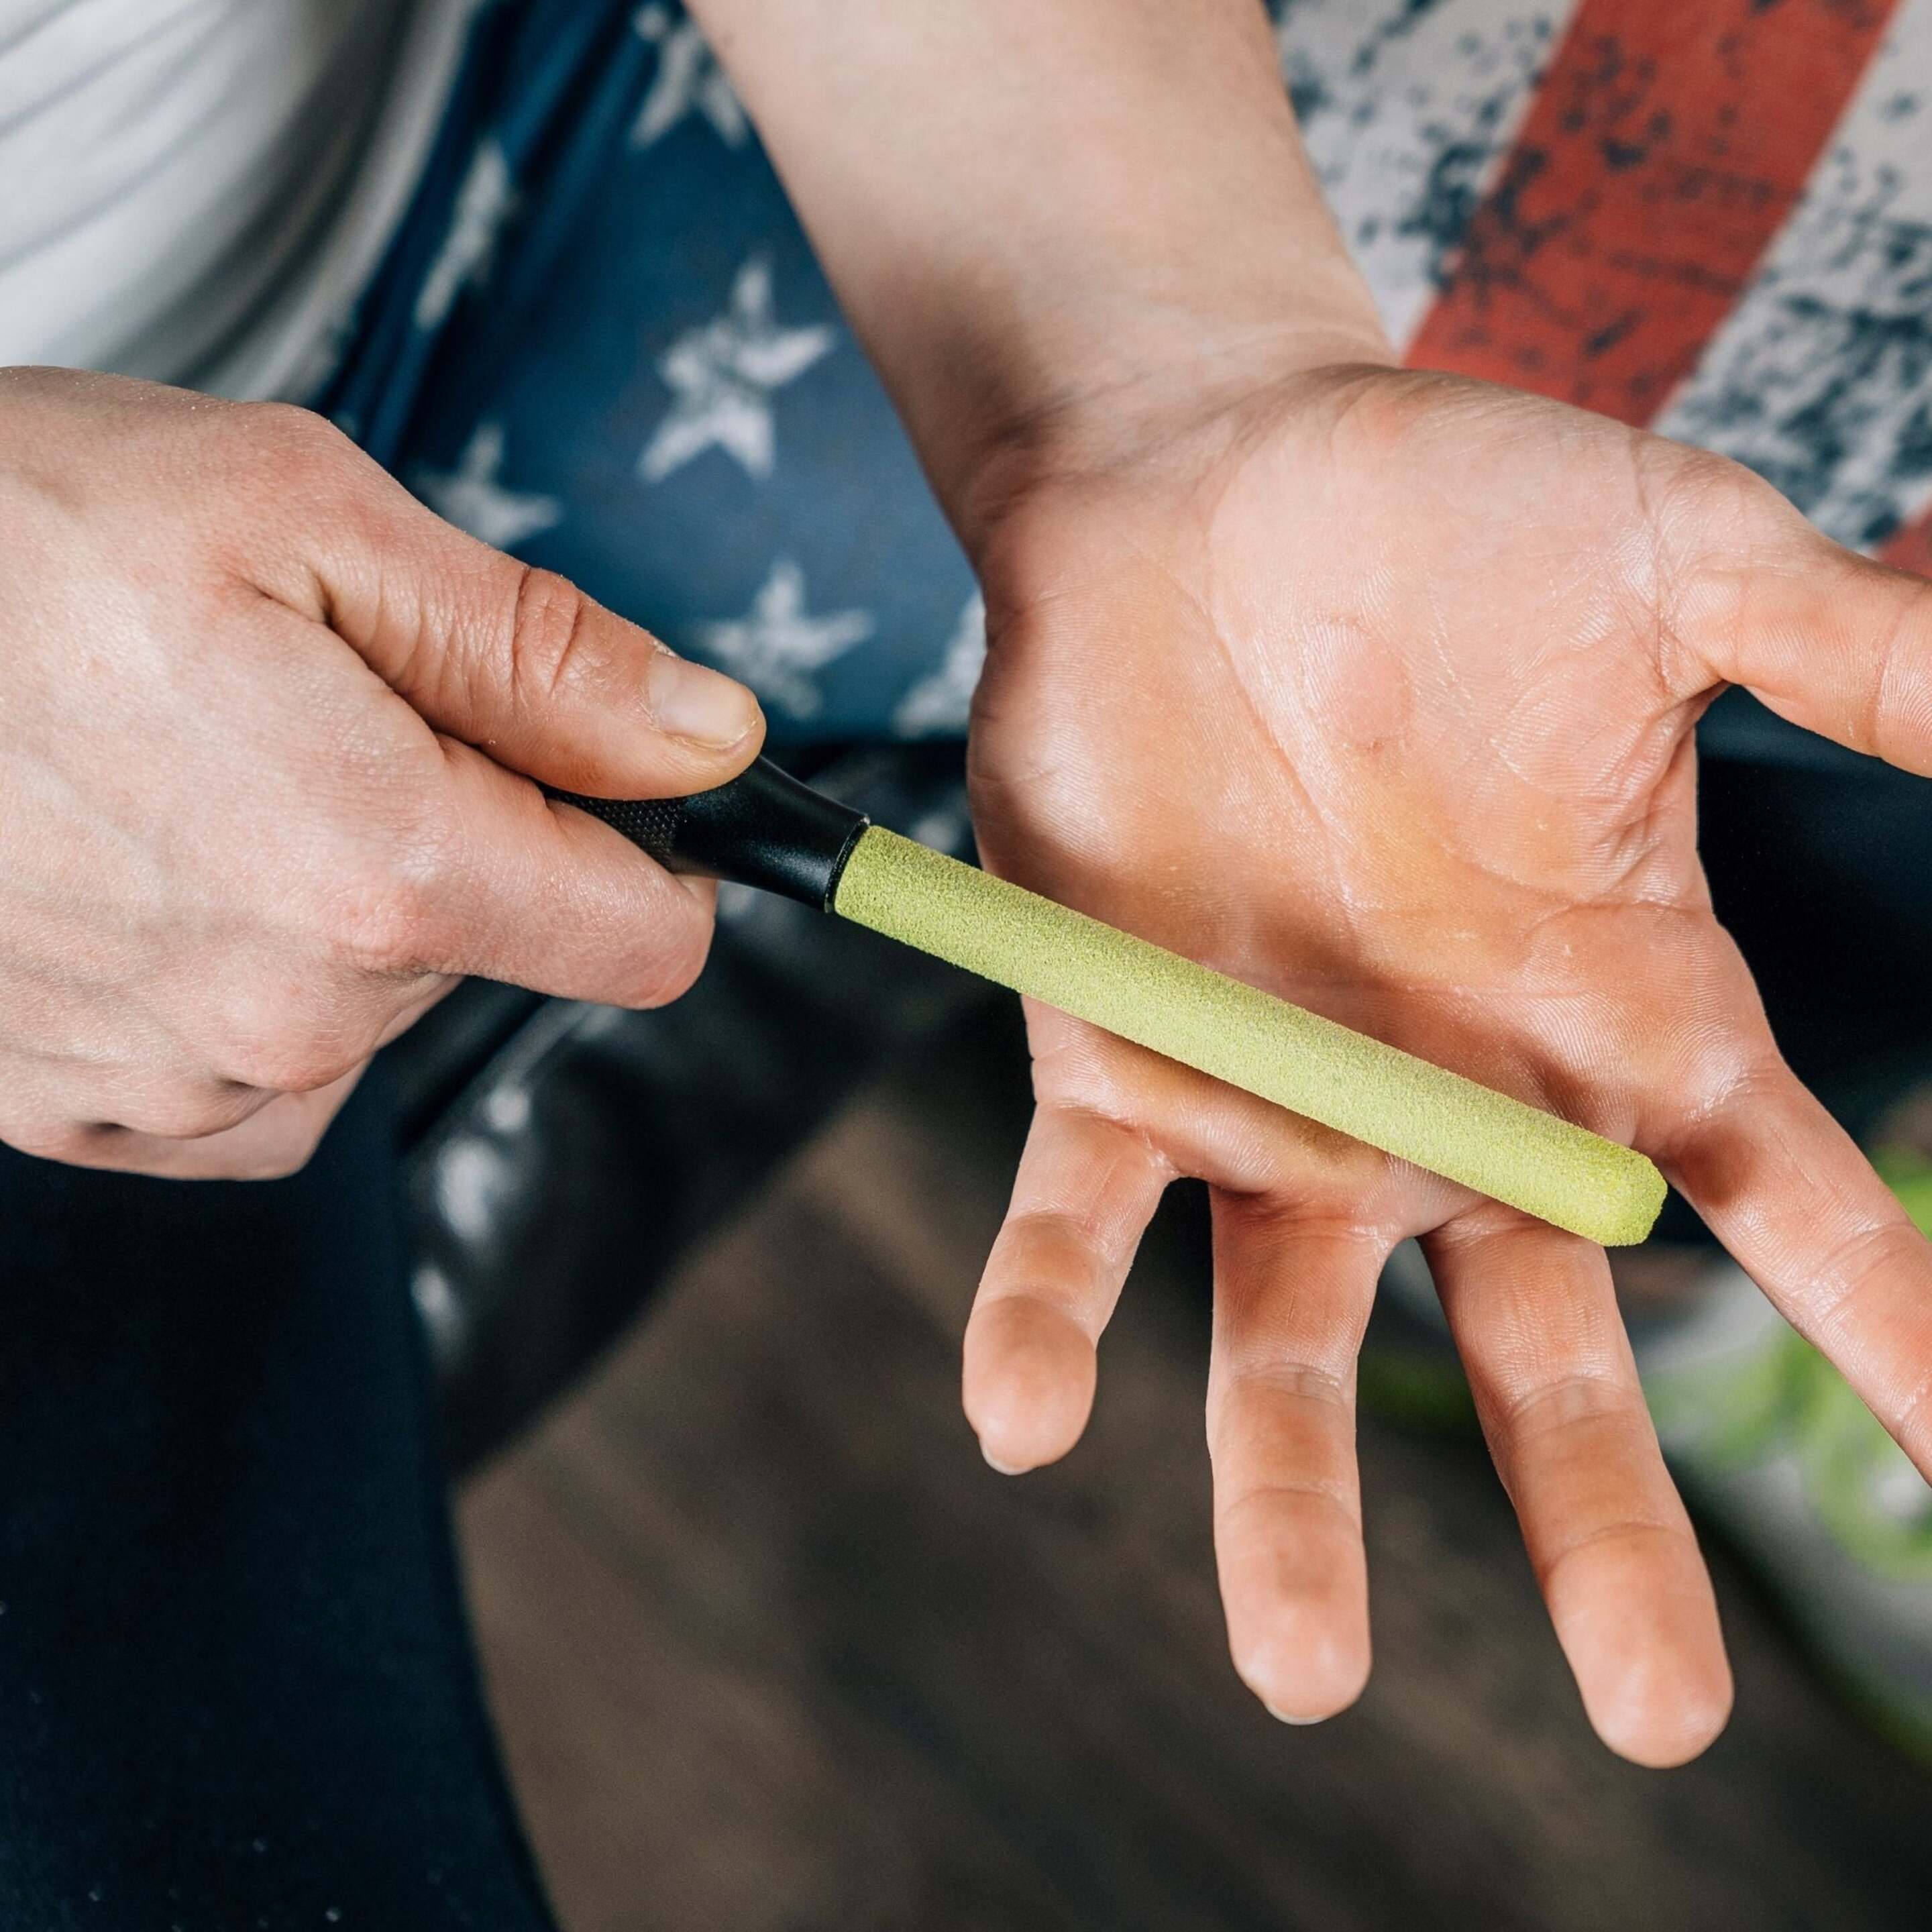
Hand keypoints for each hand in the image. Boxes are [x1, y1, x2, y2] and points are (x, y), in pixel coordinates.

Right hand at [0, 369, 762, 1177]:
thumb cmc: (5, 531)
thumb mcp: (307, 519)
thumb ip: (540, 654)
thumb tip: (715, 741)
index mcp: (379, 872)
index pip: (646, 942)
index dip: (657, 853)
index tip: (610, 784)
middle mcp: (287, 1015)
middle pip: (501, 954)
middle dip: (462, 838)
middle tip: (315, 712)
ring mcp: (172, 1079)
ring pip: (376, 1015)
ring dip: (342, 910)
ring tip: (203, 776)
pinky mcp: (76, 1108)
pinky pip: (252, 1084)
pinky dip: (247, 993)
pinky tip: (162, 880)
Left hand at [958, 362, 1931, 1764]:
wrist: (1204, 485)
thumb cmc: (1450, 510)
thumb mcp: (1683, 561)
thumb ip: (1852, 649)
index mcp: (1615, 1005)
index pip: (1782, 1207)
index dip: (1882, 1334)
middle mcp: (1450, 1096)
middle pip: (1541, 1354)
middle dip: (1596, 1529)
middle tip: (1655, 1713)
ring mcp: (1274, 1098)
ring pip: (1295, 1339)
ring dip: (1292, 1503)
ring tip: (1302, 1678)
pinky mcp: (1108, 1054)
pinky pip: (1079, 1219)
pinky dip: (1049, 1320)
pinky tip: (1028, 1420)